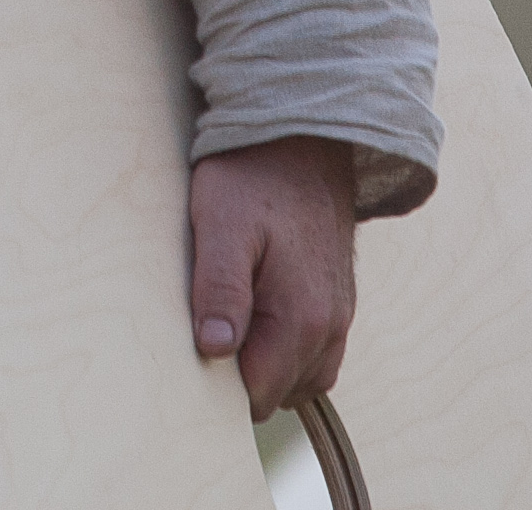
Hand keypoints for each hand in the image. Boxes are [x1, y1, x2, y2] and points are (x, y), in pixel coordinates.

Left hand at [189, 133, 357, 418]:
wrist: (302, 139)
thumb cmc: (253, 178)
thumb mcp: (221, 223)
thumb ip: (220, 288)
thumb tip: (214, 350)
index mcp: (301, 316)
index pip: (258, 393)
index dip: (218, 384)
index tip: (191, 352)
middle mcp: (330, 327)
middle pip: (279, 392)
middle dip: (242, 376)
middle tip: (206, 327)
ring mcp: (340, 316)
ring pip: (300, 379)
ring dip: (266, 366)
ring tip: (231, 320)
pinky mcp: (339, 303)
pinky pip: (317, 355)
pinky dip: (288, 351)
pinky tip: (258, 317)